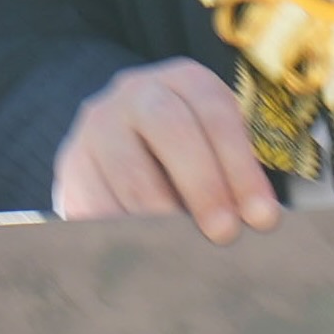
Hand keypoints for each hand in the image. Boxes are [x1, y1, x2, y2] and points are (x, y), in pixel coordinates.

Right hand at [50, 57, 280, 239]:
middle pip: (169, 126)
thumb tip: (263, 221)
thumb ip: (236, 175)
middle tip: (224, 234)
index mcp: (183, 80)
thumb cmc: (186, 155)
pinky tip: (148, 254)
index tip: (262, 217)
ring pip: (129, 170)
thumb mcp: (214, 145)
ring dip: (163, 216)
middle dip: (203, 184)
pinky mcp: (71, 164)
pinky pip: (96, 201)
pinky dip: (124, 231)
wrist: (119, 146)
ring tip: (187, 250)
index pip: (214, 113)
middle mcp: (136, 92)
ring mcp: (97, 126)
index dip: (241, 166)